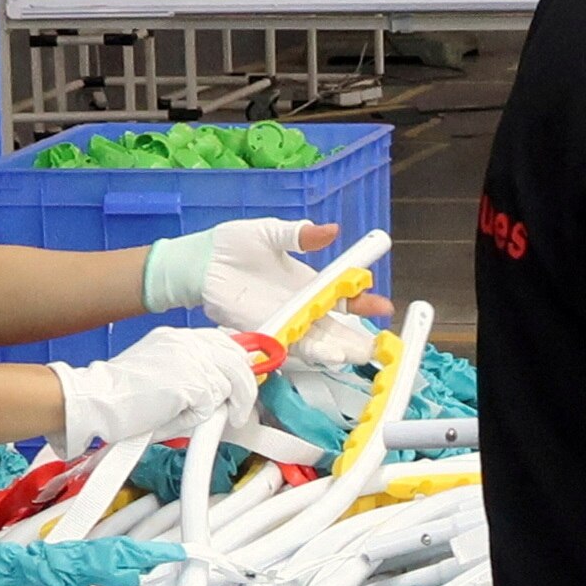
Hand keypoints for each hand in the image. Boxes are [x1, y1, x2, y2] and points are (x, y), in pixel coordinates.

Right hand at [52, 322, 267, 453]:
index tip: (248, 375)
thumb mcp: (158, 376)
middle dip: (248, 385)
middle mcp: (186, 341)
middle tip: (244, 408)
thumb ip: (187, 377)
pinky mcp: (192, 381)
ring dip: (235, 403)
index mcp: (176, 337)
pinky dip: (206, 415)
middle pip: (237, 358)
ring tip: (233, 419)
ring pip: (234, 379)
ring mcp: (190, 359)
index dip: (238, 362)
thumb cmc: (118, 396)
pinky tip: (190, 420)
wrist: (95, 400)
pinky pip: (215, 401)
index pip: (223, 342)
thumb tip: (217, 396)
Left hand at [144, 217, 371, 359]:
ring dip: (339, 348)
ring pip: (317, 340)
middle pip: (334, 326)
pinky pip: (291, 343)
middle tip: (382, 346)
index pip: (342, 297)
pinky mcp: (264, 329)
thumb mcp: (272, 233)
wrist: (201, 259)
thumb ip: (301, 234)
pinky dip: (310, 351)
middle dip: (357, 336)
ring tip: (360, 354)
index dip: (363, 302)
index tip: (384, 307)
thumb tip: (332, 230)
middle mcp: (299, 306)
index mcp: (307, 283)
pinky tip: (329, 356)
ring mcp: (283, 320)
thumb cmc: (234, 245)